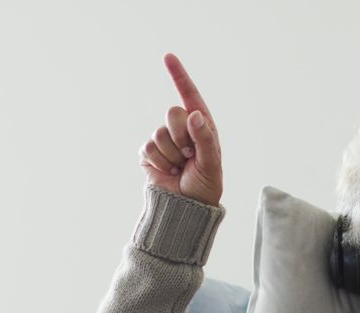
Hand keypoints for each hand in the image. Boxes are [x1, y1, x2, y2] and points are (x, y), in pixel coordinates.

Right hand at [139, 53, 222, 205]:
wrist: (186, 209)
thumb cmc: (205, 186)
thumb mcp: (212, 163)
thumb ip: (205, 138)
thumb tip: (194, 115)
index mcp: (202, 127)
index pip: (190, 96)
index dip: (179, 76)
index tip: (168, 57)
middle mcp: (183, 130)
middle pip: (172, 113)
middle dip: (181, 135)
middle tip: (189, 156)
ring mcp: (164, 141)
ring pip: (159, 132)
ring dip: (171, 154)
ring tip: (180, 167)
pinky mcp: (149, 154)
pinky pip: (147, 147)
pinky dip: (159, 162)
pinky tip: (167, 171)